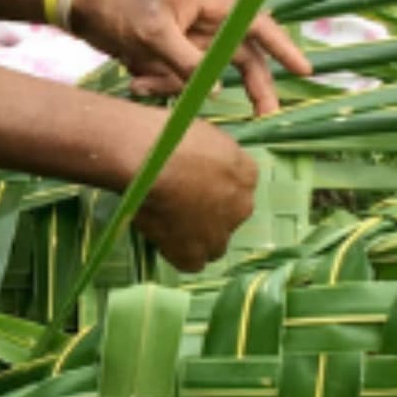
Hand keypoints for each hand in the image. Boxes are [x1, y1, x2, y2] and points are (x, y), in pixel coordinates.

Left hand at [66, 0, 310, 115]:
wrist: (80, 6)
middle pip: (243, 58)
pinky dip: (159, 84)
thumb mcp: (153, 34)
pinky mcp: (172, 55)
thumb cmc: (118, 5)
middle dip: (248, 86)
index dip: (283, 48)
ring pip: (207, 76)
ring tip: (140, 79)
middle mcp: (208, 21)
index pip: (257, 25)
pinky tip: (132, 80)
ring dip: (179, 86)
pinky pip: (180, 80)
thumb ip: (187, 61)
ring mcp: (190, 39)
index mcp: (212, 3)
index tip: (303, 70)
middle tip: (261, 116)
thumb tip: (217, 87)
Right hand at [134, 119, 259, 271]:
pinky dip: (177, 254)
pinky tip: (160, 240)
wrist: (149, 161)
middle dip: (210, 215)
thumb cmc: (168, 136)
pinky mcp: (195, 254)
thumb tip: (197, 165)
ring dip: (196, 238)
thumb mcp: (202, 134)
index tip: (193, 184)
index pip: (238, 188)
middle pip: (229, 217)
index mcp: (247, 173)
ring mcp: (220, 233)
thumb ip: (211, 155)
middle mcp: (242, 205)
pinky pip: (191, 262)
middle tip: (179, 205)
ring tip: (167, 225)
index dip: (214, 188)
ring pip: (213, 244)